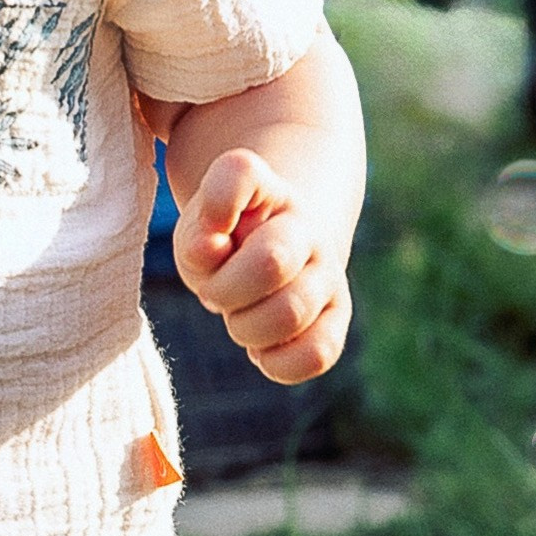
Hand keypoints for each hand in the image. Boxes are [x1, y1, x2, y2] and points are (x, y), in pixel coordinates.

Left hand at [172, 145, 351, 384]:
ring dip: (246, 328)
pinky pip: (316, 354)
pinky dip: (276, 361)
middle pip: (270, 261)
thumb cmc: (226, 242)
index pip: (240, 174)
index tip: (210, 227)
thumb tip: (209, 251)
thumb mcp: (200, 225)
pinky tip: (262, 348)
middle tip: (215, 293)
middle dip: (224, 289)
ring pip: (291, 314)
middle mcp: (308, 229)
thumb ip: (199, 229)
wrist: (272, 255)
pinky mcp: (336, 319)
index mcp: (269, 192)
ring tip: (240, 317)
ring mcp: (329, 274)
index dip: (216, 204)